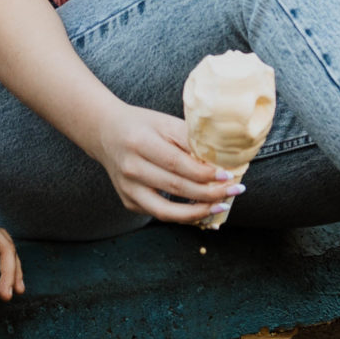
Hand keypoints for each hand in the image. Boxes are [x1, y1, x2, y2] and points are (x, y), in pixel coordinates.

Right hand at [93, 103, 243, 223]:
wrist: (105, 133)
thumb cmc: (141, 125)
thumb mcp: (164, 123)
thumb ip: (189, 139)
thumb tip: (219, 160)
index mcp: (140, 143)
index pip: (178, 164)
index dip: (205, 174)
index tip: (228, 175)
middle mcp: (131, 169)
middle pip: (176, 188)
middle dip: (209, 193)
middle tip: (234, 190)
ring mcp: (127, 189)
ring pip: (166, 211)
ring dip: (197, 212)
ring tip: (220, 208)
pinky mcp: (128, 201)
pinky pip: (159, 214)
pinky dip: (183, 215)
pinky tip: (201, 210)